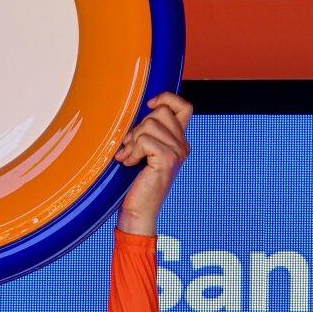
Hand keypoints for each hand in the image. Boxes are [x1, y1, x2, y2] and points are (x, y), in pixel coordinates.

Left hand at [115, 91, 191, 235]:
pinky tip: (129, 164)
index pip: (184, 106)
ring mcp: (177, 152)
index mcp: (179, 142)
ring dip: (133, 141)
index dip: (167, 98)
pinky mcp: (167, 159)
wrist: (139, 212)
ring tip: (128, 158)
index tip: (149, 106)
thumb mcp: (144, 153)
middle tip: (130, 146)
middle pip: (162, 112)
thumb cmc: (137, 184)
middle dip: (139, 126)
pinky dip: (132, 151)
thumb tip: (140, 114)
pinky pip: (144, 140)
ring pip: (150, 124)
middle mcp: (183, 146)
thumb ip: (147, 134)